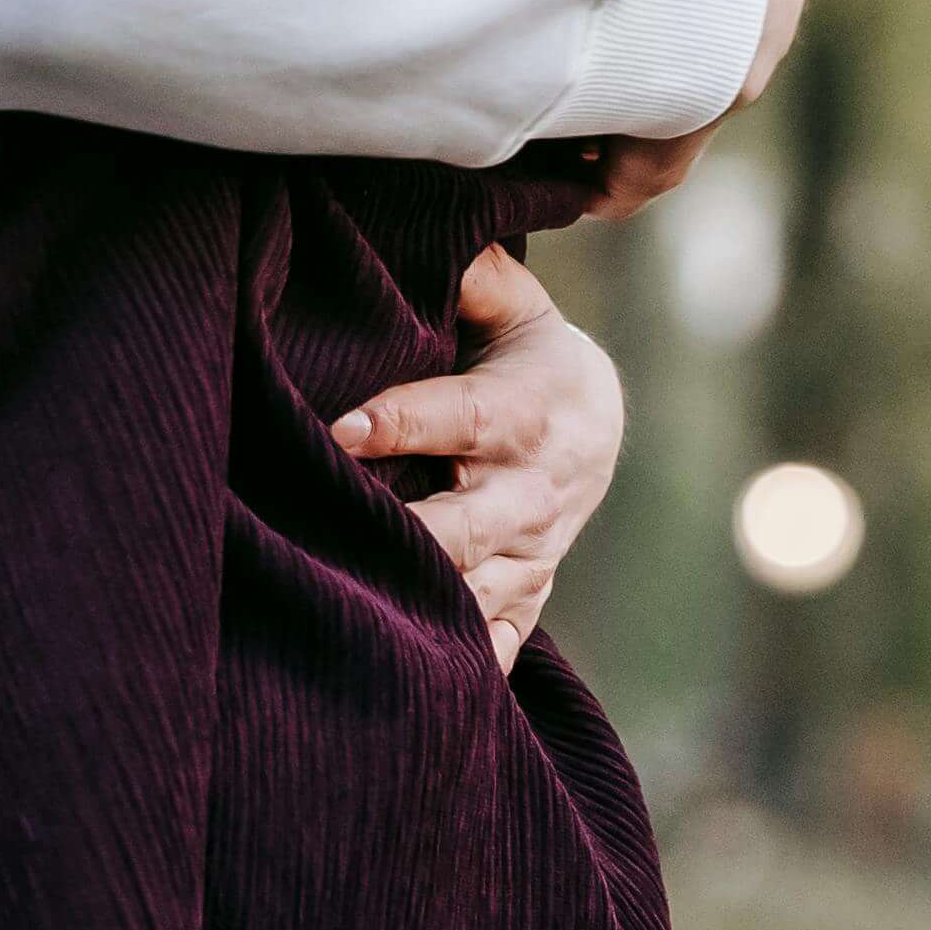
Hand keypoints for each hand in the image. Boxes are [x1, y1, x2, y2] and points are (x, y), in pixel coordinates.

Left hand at [335, 249, 621, 674]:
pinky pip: (498, 646)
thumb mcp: (517, 311)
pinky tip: (405, 688)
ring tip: (345, 616)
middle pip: (468, 529)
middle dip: (409, 540)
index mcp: (520, 415)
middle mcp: (529, 493)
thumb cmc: (527, 361)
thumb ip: (479, 281)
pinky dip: (462, 672)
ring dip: (421, 610)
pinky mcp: (527, 596)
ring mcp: (531, 555)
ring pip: (476, 597)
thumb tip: (444, 241)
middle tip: (336, 537)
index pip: (459, 418)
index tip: (340, 431)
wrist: (595, 429)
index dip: (401, 423)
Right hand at [579, 0, 804, 222]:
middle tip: (587, 59)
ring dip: (626, 124)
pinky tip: (577, 180)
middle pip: (693, 61)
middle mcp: (752, 43)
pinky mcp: (677, 146)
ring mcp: (718, 101)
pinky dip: (609, 178)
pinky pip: (641, 174)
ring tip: (566, 121)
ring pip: (667, 122)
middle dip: (649, 65)